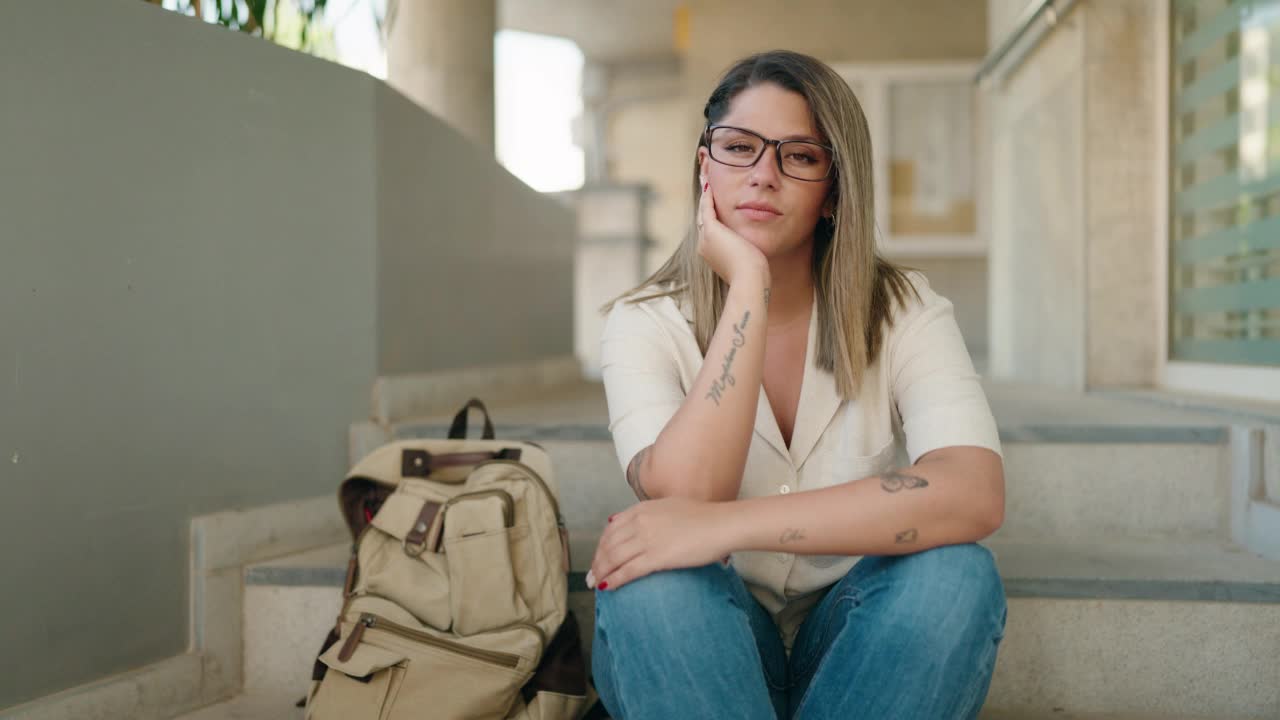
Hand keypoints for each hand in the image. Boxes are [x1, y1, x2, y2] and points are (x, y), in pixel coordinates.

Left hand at [586, 496, 735, 591]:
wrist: (721, 524)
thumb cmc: (702, 516)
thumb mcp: (669, 506)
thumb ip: (648, 513)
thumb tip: (629, 521)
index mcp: (642, 509)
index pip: (611, 529)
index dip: (601, 545)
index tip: (598, 557)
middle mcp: (639, 522)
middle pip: (608, 544)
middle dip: (597, 561)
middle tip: (592, 575)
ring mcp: (647, 539)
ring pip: (613, 558)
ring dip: (601, 572)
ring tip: (596, 584)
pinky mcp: (657, 557)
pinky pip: (627, 571)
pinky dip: (614, 580)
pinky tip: (607, 588)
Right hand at [698, 181, 767, 285]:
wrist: (749, 281)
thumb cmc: (754, 276)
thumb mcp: (748, 262)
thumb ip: (746, 254)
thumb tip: (754, 253)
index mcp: (712, 253)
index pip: (710, 229)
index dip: (711, 215)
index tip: (714, 204)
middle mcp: (704, 245)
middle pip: (703, 218)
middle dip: (705, 203)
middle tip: (705, 185)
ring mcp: (705, 239)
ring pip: (703, 212)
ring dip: (704, 195)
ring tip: (705, 179)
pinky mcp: (711, 231)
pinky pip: (707, 208)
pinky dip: (707, 196)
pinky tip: (710, 185)